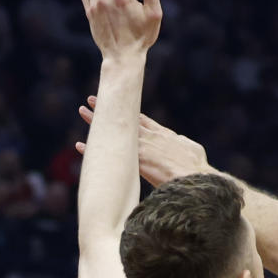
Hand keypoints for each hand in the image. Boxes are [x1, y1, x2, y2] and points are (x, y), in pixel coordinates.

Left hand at [77, 99, 208, 187]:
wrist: (196, 179)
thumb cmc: (197, 167)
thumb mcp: (192, 148)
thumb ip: (182, 143)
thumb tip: (180, 141)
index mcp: (162, 134)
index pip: (140, 119)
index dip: (127, 109)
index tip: (117, 101)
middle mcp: (149, 137)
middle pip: (123, 119)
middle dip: (108, 109)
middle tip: (93, 99)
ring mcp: (141, 148)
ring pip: (113, 131)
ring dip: (97, 122)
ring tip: (83, 111)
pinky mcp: (135, 162)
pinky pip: (109, 154)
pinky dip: (93, 150)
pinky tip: (79, 145)